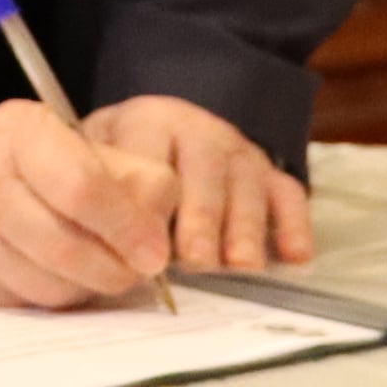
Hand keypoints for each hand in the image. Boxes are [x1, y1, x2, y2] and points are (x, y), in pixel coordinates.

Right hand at [0, 100, 173, 308]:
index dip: (127, 226)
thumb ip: (125, 175)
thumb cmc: (18, 157)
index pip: (81, 187)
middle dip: (114, 267)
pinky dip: (55, 295)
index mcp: (18, 133)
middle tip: (140, 271)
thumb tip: (160, 227)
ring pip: (45, 283)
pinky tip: (65, 276)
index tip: (157, 253)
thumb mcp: (69, 140)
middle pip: (63, 244)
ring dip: (88, 285)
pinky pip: (22, 301)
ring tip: (105, 271)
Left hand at [85, 94, 313, 272]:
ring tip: (238, 265)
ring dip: (245, 227)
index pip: (148, 155)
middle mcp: (199, 131)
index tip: (139, 244)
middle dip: (201, 217)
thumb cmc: (119, 162)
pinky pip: (290, 195)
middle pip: (205, 171)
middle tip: (196, 259)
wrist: (157, 134)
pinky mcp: (270, 174)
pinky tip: (294, 258)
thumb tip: (92, 243)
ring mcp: (240, 152)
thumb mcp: (96, 160)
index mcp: (149, 121)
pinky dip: (294, 226)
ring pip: (248, 185)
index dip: (145, 202)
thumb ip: (96, 190)